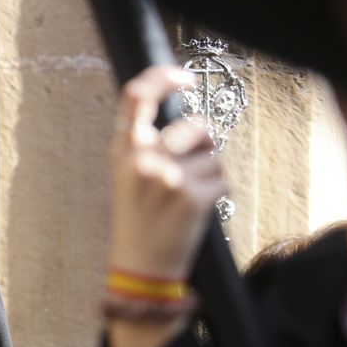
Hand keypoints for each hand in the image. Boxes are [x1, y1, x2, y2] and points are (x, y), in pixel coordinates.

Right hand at [108, 66, 229, 280]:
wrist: (139, 269)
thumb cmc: (138, 220)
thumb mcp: (128, 177)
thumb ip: (147, 143)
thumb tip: (187, 116)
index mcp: (123, 150)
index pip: (137, 95)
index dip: (164, 77)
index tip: (186, 79)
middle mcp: (142, 158)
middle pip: (196, 126)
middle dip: (203, 146)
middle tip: (188, 174)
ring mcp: (167, 177)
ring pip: (214, 155)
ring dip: (210, 175)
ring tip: (187, 199)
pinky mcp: (191, 196)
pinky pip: (223, 180)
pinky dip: (218, 195)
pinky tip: (197, 213)